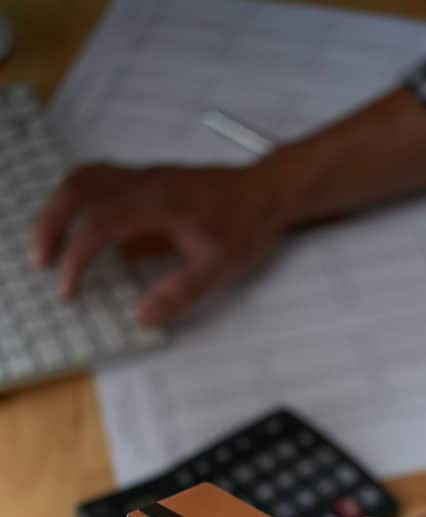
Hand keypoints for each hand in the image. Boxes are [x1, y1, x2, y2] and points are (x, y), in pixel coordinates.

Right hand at [33, 160, 293, 324]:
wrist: (268, 190)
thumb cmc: (247, 226)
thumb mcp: (220, 268)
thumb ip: (181, 293)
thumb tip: (143, 318)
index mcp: (159, 204)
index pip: (101, 225)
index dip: (77, 258)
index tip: (69, 290)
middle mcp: (145, 182)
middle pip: (78, 189)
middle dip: (51, 225)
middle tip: (42, 262)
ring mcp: (144, 174)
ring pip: (85, 177)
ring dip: (59, 207)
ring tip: (51, 244)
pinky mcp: (147, 176)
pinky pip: (100, 177)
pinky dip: (78, 198)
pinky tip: (80, 225)